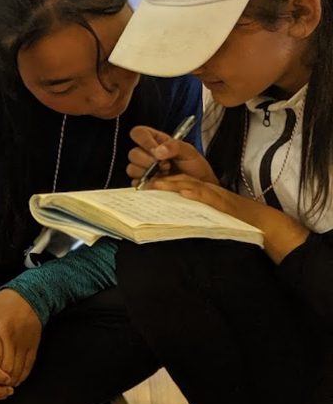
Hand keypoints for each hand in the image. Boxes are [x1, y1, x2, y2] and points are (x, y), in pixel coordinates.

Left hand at [0, 289, 41, 385]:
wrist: (28, 297)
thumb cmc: (1, 303)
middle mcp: (10, 335)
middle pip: (4, 366)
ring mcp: (23, 342)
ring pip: (16, 368)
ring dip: (9, 381)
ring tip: (1, 386)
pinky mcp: (33, 345)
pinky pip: (28, 366)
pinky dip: (21, 376)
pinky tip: (14, 380)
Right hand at [128, 125, 217, 185]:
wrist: (200, 186)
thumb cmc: (194, 167)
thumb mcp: (189, 151)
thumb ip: (174, 146)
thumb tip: (158, 151)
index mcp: (156, 140)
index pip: (138, 133)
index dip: (144, 140)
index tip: (156, 150)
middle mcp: (146, 154)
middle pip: (133, 153)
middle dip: (149, 161)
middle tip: (166, 165)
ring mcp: (143, 170)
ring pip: (132, 168)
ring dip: (148, 172)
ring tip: (164, 174)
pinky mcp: (143, 184)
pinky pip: (136, 183)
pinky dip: (147, 183)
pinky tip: (160, 183)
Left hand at [150, 173, 309, 262]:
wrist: (260, 222)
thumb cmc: (234, 220)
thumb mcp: (209, 214)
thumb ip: (193, 211)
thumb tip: (170, 217)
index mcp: (204, 192)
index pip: (180, 183)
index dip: (162, 182)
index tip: (144, 185)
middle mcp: (208, 190)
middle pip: (182, 180)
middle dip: (162, 181)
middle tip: (143, 184)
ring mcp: (216, 196)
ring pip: (191, 184)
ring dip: (173, 184)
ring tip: (155, 185)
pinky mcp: (223, 203)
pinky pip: (207, 196)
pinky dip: (194, 193)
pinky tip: (182, 193)